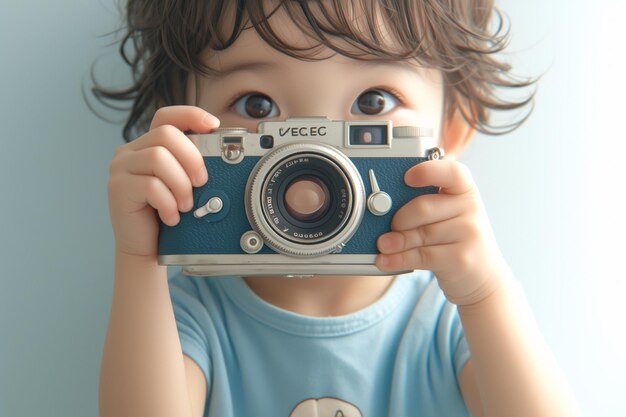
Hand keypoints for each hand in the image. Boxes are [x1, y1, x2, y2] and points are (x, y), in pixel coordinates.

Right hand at [107, 106, 219, 257]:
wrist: (146, 249)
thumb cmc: (167, 216)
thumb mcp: (183, 185)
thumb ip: (190, 166)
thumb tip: (220, 153)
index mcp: (147, 145)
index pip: (166, 116)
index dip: (190, 115)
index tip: (212, 126)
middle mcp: (130, 152)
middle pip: (166, 135)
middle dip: (192, 158)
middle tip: (201, 183)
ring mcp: (121, 168)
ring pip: (158, 158)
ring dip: (180, 184)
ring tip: (185, 206)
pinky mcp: (118, 188)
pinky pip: (150, 186)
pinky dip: (168, 204)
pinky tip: (171, 217)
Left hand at [375, 157, 509, 305]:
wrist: (482, 276)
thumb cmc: (456, 239)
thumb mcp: (449, 214)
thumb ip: (425, 203)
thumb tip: (383, 207)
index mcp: (464, 190)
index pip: (451, 172)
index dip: (426, 172)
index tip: (407, 178)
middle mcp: (471, 209)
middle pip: (423, 207)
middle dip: (399, 218)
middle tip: (390, 226)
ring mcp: (469, 235)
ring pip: (419, 234)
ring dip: (395, 241)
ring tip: (382, 245)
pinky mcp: (460, 259)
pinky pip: (421, 256)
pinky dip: (398, 259)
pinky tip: (386, 260)